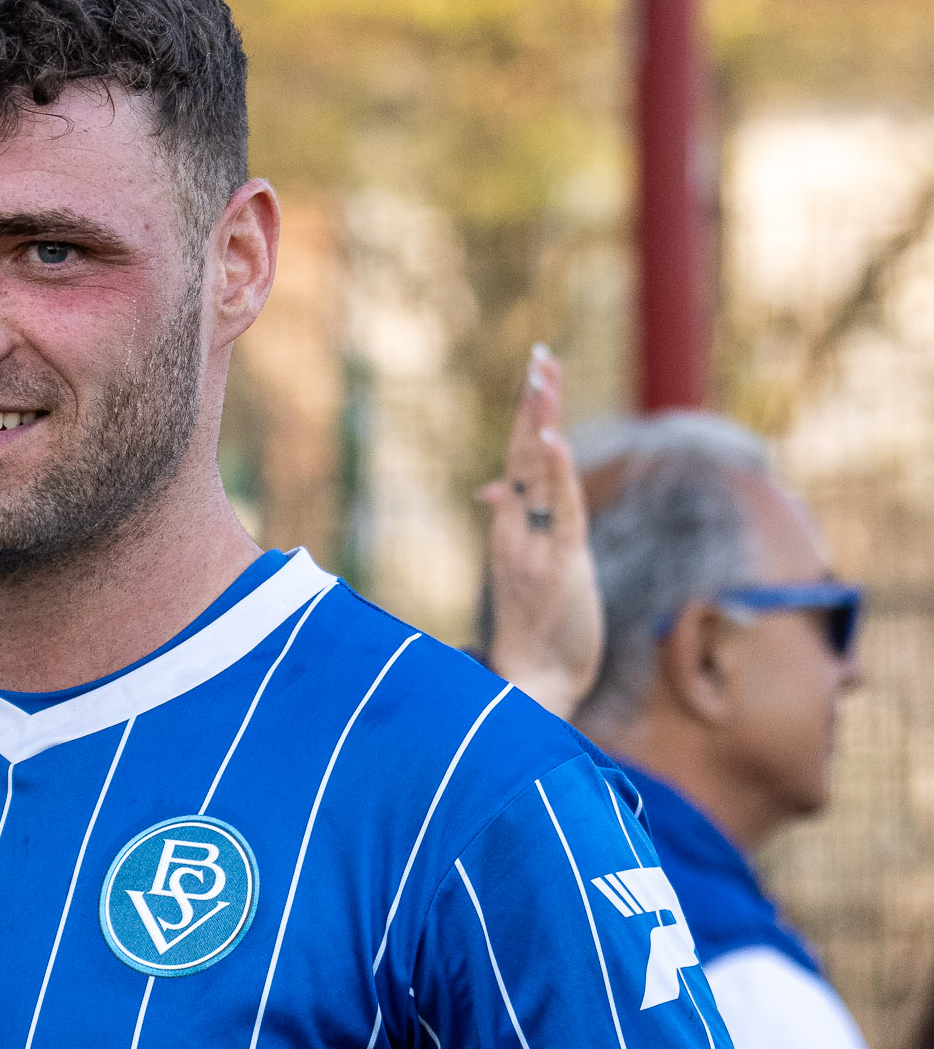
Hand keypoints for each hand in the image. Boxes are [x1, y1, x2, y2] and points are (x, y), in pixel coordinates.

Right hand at [478, 344, 599, 719]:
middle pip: (521, 456)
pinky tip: (552, 438)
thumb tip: (488, 489)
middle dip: (532, 407)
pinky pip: (558, 511)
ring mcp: (533, 548)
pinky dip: (556, 474)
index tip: (538, 378)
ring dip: (540, 423)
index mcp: (510, 533)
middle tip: (540, 359)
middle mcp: (514, 533)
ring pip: (536, 473)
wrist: (530, 689)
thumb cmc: (536, 638)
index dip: (528, 422)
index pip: (517, 466)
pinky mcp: (559, 566)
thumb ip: (514, 529)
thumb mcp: (525, 574)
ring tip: (544, 376)